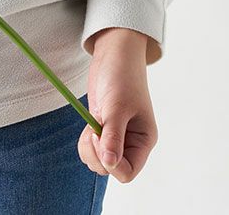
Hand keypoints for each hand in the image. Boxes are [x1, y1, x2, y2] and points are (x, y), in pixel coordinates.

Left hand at [77, 28, 158, 183]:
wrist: (113, 55)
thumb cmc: (121, 77)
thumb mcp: (117, 105)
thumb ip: (113, 135)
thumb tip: (109, 163)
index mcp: (143, 140)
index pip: (127, 172)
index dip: (110, 162)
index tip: (99, 136)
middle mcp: (131, 142)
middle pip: (109, 169)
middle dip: (96, 154)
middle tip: (93, 129)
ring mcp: (116, 136)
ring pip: (98, 160)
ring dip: (88, 148)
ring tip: (91, 125)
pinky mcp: (103, 128)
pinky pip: (91, 147)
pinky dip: (85, 140)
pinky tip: (89, 123)